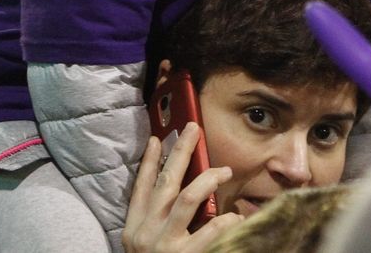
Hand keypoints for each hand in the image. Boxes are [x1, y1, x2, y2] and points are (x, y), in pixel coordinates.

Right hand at [122, 124, 241, 252]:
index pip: (140, 188)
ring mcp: (164, 243)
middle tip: (194, 129)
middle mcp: (146, 232)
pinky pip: (209, 230)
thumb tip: (175, 196)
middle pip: (166, 182)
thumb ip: (155, 224)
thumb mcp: (142, 246)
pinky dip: (225, 220)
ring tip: (225, 171)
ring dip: (208, 180)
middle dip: (180, 152)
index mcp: (134, 229)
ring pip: (187, 198)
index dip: (149, 162)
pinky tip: (236, 217)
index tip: (156, 139)